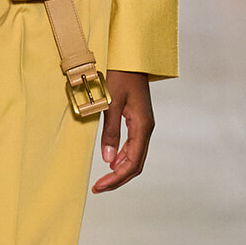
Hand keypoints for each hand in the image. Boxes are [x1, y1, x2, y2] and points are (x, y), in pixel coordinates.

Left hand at [91, 71, 153, 192]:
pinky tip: (111, 160)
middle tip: (99, 188)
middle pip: (136, 164)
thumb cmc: (119, 75)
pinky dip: (122, 157)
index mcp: (142, 126)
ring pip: (135, 155)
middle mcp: (146, 128)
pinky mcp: (138, 119)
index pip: (132, 163)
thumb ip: (110, 131)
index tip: (99, 186)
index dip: (116, 178)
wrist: (130, 56)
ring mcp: (144, 124)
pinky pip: (133, 145)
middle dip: (118, 179)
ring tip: (103, 179)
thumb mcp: (111, 103)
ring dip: (120, 170)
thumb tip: (107, 160)